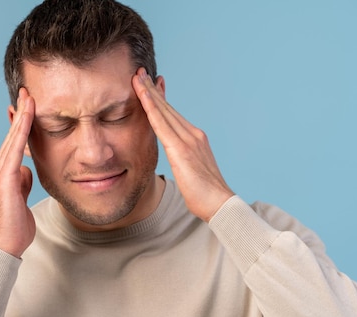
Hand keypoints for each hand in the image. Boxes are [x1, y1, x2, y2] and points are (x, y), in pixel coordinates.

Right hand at [0, 88, 35, 256]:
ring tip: (29, 97)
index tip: (28, 104)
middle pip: (12, 136)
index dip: (21, 123)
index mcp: (4, 174)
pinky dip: (21, 134)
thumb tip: (26, 169)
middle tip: (27, 90)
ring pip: (12, 139)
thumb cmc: (16, 225)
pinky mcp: (3, 180)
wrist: (6, 245)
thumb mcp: (23, 198)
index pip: (14, 143)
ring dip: (21, 117)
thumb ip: (23, 182)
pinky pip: (14, 151)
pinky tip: (27, 120)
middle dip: (21, 112)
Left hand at [132, 68, 234, 221]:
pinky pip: (161, 124)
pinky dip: (151, 108)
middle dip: (152, 89)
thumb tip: (177, 160)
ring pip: (163, 111)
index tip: (150, 84)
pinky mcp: (181, 149)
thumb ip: (183, 160)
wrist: (219, 204)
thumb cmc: (206, 195)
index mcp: (195, 139)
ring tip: (137, 77)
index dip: (160, 98)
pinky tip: (142, 96)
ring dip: (148, 92)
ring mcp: (188, 139)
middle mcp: (193, 134)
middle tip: (139, 72)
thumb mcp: (192, 172)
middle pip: (167, 107)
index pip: (173, 115)